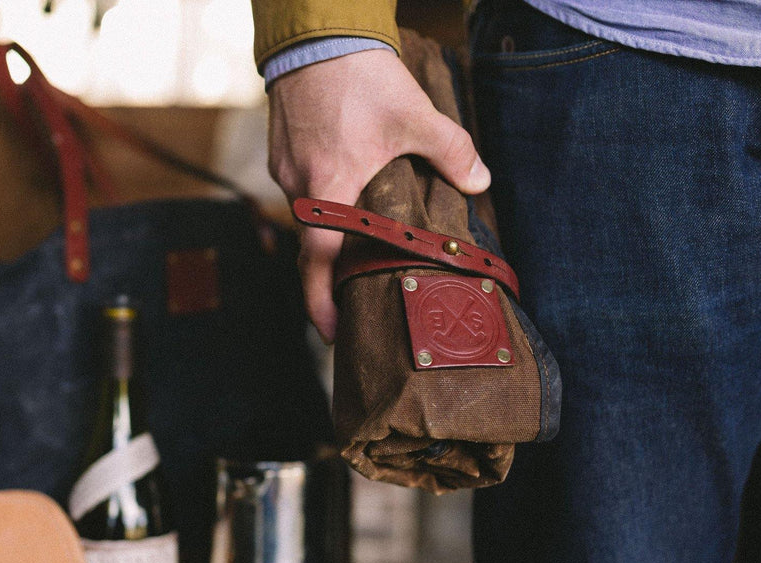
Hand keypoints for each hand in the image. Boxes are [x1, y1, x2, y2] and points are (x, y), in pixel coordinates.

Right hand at [267, 49, 489, 342]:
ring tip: (358, 234)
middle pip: (313, 244)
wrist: (317, 32)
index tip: (333, 332)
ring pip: (308, 214)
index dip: (322, 302)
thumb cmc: (360, 76)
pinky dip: (322, 197)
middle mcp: (299, 186)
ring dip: (330, 229)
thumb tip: (480, 183)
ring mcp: (284, 169)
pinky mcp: (280, 151)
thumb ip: (452, 153)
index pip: (317, 261)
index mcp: (329, 188)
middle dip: (330, 274)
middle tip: (352, 297)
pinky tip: (345, 185)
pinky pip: (301, 187)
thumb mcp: (416, 116)